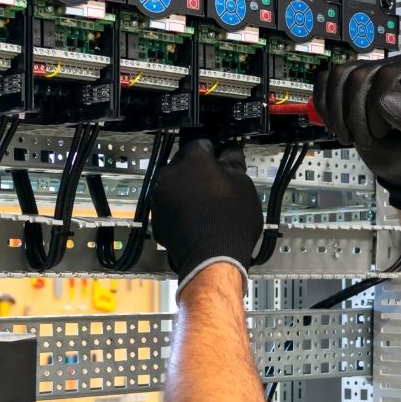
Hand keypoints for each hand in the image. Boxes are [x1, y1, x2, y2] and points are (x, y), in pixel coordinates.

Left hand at [150, 136, 263, 293]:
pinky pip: (171, 205)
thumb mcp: (243, 186)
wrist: (212, 258)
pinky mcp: (157, 217)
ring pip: (177, 184)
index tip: (225, 159)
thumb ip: (233, 163)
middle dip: (201, 171)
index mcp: (192, 159)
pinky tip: (200, 219)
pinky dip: (183, 208)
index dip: (217, 150)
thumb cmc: (229, 222)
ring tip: (211, 205)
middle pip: (186, 163)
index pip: (202, 143)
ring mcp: (160, 196)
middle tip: (221, 184)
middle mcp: (169, 174)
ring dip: (191, 189)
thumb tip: (230, 153)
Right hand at [313, 54, 400, 211]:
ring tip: (353, 134)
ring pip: (339, 76)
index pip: (387, 77)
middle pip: (359, 76)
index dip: (379, 110)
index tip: (384, 132)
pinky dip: (326, 107)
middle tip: (367, 139)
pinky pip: (325, 81)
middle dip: (357, 116)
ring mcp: (370, 69)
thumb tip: (387, 101)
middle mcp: (396, 65)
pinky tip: (339, 124)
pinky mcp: (348, 79)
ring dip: (340, 114)